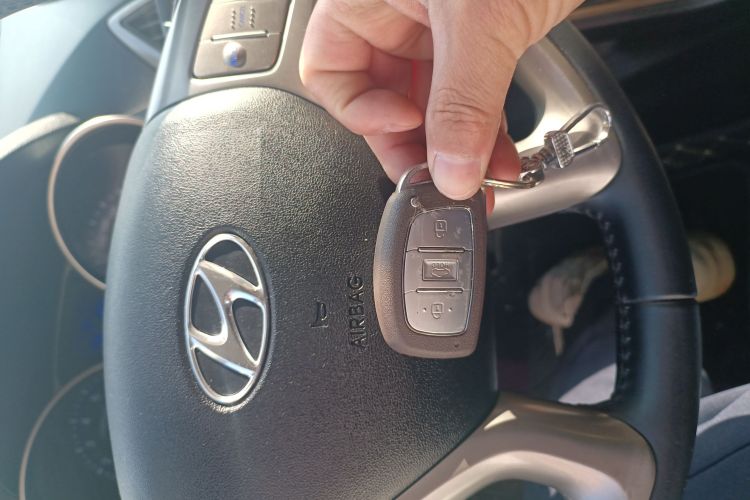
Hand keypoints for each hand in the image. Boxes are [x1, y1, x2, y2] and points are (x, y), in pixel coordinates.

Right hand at [299, 0, 583, 200]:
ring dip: (456, 147)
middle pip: (383, 98)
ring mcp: (439, 24)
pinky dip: (484, 127)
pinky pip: (470, 92)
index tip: (406, 128)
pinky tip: (499, 155)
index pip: (330, 71)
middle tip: (442, 180)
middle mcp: (395, 10)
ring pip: (431, 103)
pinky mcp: (482, 33)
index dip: (361, 112)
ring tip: (480, 181)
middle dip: (415, 145)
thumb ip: (463, 102)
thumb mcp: (480, 20)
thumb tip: (450, 171)